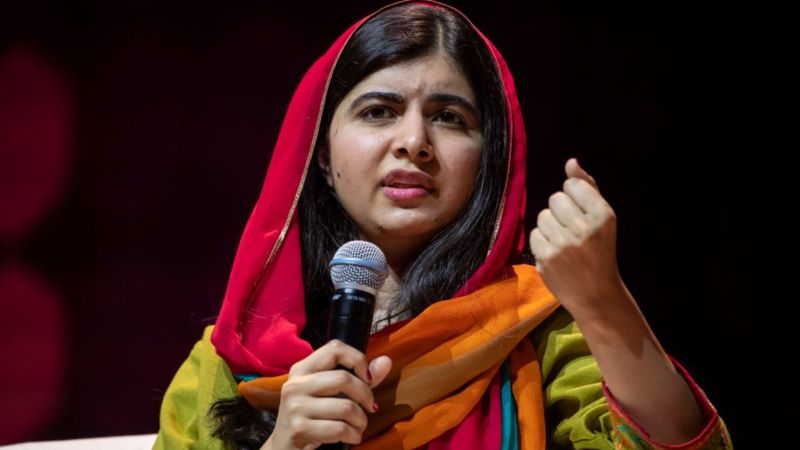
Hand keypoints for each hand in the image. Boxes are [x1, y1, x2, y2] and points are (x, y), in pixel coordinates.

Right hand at [264, 340, 392, 449]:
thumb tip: (386, 362)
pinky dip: (354, 435)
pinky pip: (340, 429)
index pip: (334, 348)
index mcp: (302, 369)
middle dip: (366, 395)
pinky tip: (352, 436)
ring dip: (361, 420)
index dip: (357, 359)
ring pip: (346, 407)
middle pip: (343, 378)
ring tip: (359, 425)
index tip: (367, 377)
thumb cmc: (313, 417)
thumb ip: (359, 378)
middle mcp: (295, 384)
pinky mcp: (299, 429)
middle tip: (370, 406)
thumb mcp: (332, 395)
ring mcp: (295, 406)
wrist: (284, 448)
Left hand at [528, 158, 623, 316]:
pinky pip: (534, 234)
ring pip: (542, 216)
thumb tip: (571, 162)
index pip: (573, 185)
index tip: (582, 214)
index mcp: (603, 215)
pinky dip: (542, 242)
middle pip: (555, 198)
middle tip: (573, 230)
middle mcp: (584, 228)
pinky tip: (555, 253)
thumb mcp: (602, 219)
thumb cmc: (599, 251)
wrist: (596, 294)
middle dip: (561, 211)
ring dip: (550, 226)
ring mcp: (563, 244)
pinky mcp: (547, 258)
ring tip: (564, 242)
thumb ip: (587, 187)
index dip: (574, 197)